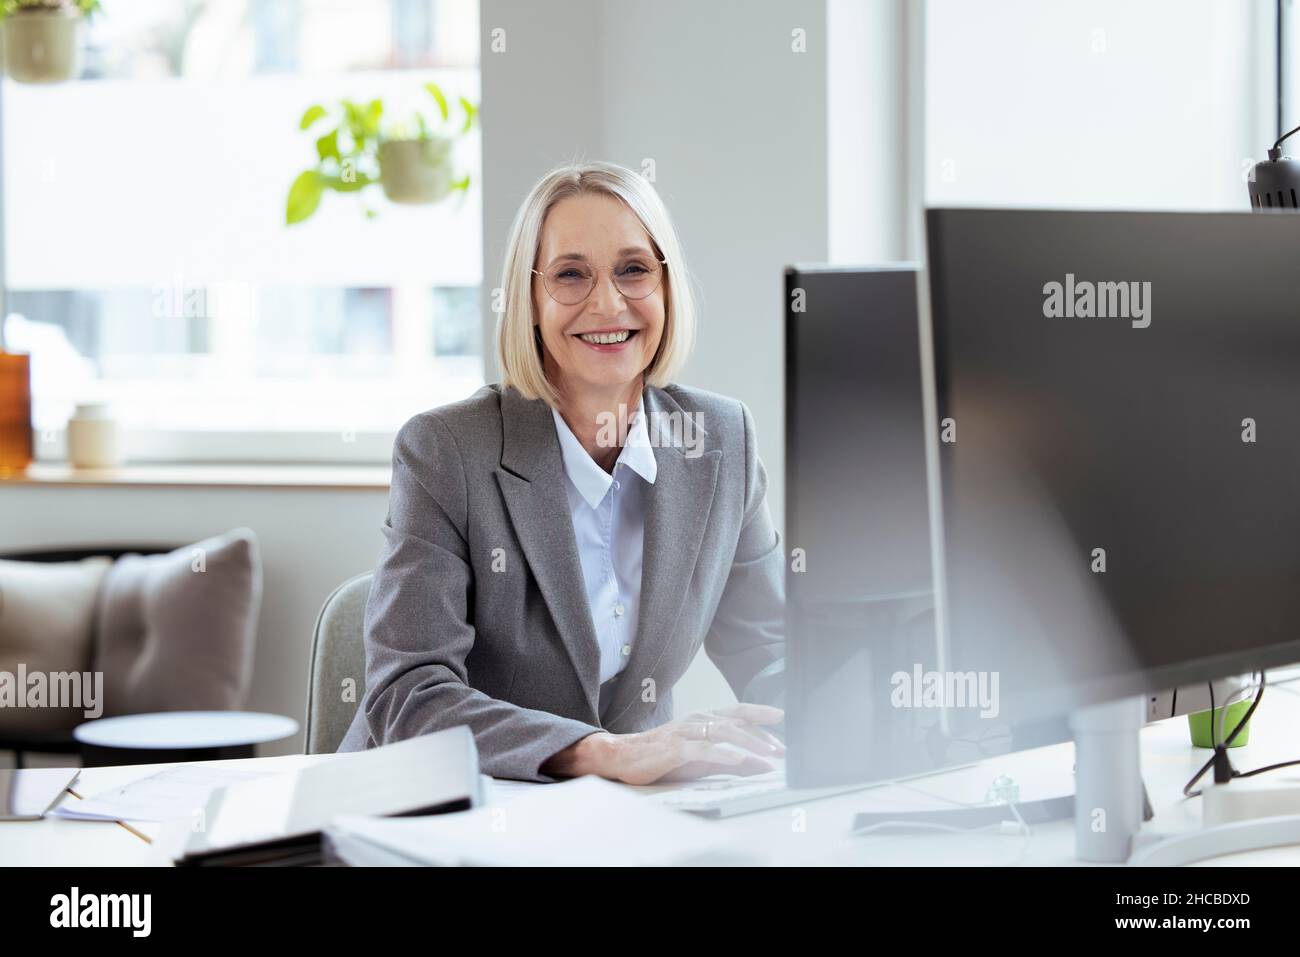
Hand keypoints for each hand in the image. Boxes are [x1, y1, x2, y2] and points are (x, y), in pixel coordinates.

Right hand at [547, 704, 785, 785]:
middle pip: (737, 720)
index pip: (739, 712)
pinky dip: (723, 754)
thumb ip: (734, 761)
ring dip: (749, 743)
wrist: (623, 757)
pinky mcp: (675, 748)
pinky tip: (738, 760)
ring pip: (724, 732)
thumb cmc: (664, 757)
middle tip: (783, 747)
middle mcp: (698, 720)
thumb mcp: (703, 759)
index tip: (785, 721)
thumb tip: (765, 766)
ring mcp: (686, 732)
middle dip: (763, 733)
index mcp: (704, 718)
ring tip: (769, 753)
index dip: (762, 715)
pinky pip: (703, 750)